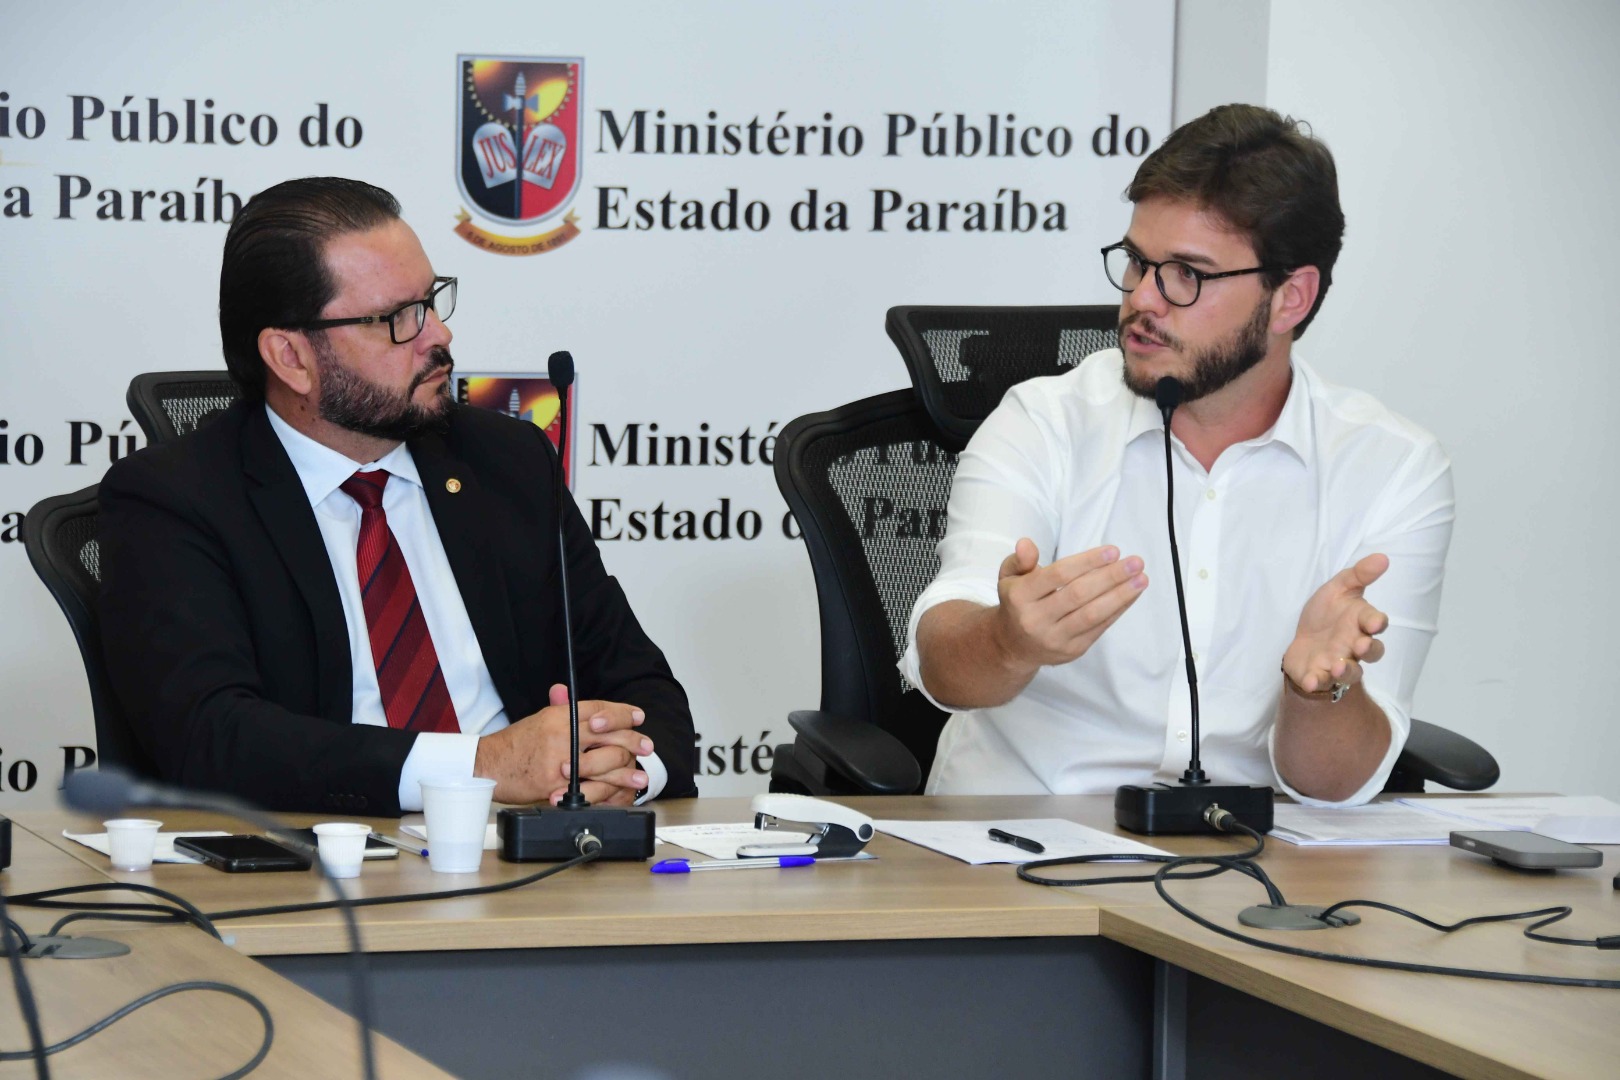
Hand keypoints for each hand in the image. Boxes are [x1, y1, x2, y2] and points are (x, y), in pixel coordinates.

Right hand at [474, 683, 652, 804]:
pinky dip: (604, 792)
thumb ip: (567, 712)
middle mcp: (561, 734)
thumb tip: (594, 709)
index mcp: (559, 716)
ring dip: (626, 771)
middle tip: (647, 747)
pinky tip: (617, 795)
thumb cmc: (515, 744)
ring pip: (603, 763)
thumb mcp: (541, 720)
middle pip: (608, 734)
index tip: (638, 717)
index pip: (599, 708)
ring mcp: (559, 759)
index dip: (623, 712)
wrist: (487, 766)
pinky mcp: (554, 784)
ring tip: (641, 777)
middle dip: (632, 741)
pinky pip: (586, 788)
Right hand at [991, 538, 1147, 669]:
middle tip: (1135, 562)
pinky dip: (1118, 610)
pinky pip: (1099, 628)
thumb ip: (1020, 559)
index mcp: (1019, 596)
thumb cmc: (1018, 604)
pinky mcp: (1071, 650)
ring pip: (1092, 614)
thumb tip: (1027, 544)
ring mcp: (1054, 638)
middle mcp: (1035, 619)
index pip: (1058, 575)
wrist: (1013, 646)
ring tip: (1141, 579)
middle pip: (1079, 595)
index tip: (1113, 551)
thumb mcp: (1009, 577)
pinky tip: (1131, 594)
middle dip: (1110, 577)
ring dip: (1121, 596)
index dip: (1088, 562)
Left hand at [1283, 554, 1390, 694]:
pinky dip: (1316, 682)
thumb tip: (1383, 557)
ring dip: (1346, 671)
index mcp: (1360, 623)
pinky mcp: (1318, 676)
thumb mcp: (1339, 588)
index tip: (1374, 622)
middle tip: (1360, 646)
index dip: (1377, 623)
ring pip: (1351, 673)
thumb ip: (1359, 574)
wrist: (1303, 641)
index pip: (1375, 622)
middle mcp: (1354, 646)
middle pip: (1372, 652)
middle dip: (1369, 650)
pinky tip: (1310, 680)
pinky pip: (1320, 683)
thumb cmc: (1326, 615)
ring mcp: (1338, 663)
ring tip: (1337, 667)